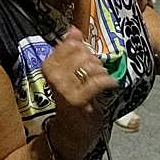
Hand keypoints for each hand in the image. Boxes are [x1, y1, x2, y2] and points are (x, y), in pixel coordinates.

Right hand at [41, 27, 118, 159]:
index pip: (68, 44)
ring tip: (103, 76)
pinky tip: (111, 83)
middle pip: (79, 53)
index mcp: (48, 65)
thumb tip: (73, 29)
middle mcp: (52, 75)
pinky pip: (95, 82)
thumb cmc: (73, 98)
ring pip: (88, 66)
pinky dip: (107, 81)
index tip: (88, 55)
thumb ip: (71, 50)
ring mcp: (63, 88)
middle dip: (93, 58)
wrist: (71, 130)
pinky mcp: (76, 100)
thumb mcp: (70, 72)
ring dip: (100, 70)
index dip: (82, 47)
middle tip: (98, 68)